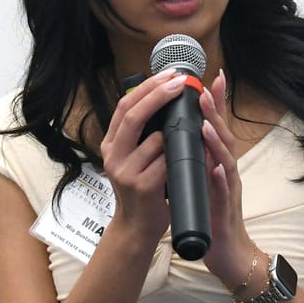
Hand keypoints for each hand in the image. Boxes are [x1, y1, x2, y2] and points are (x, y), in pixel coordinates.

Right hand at [99, 70, 188, 244]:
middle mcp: (112, 155)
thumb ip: (140, 134)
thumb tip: (162, 98)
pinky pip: (167, 162)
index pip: (124, 106)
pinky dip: (182, 156)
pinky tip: (192, 155)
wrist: (137, 227)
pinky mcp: (142, 186)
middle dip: (159, 95)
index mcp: (110, 143)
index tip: (169, 75)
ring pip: (155, 139)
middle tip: (180, 82)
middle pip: (133, 116)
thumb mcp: (132, 157)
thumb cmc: (142, 188)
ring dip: (177, 132)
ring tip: (193, 128)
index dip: (147, 88)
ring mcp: (125, 172)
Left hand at [199, 70, 256, 288]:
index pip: (215, 128)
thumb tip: (185, 134)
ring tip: (204, 123)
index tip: (211, 78)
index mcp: (216, 163)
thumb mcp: (202, 180)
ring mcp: (227, 190)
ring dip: (216, 140)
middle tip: (205, 89)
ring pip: (225, 160)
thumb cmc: (212, 215)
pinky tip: (215, 167)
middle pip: (222, 137)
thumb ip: (197, 158)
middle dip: (214, 112)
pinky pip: (223, 192)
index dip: (215, 104)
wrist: (227, 253)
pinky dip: (220, 179)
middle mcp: (225, 172)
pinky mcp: (224, 210)